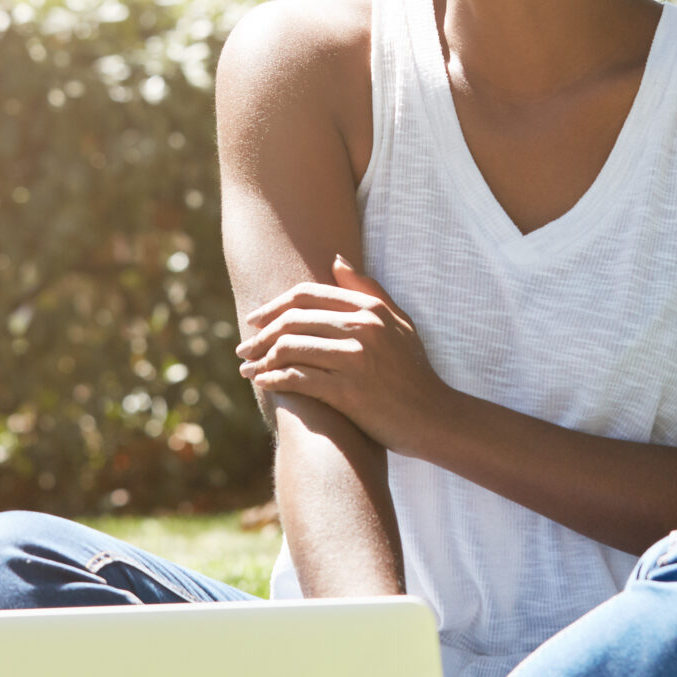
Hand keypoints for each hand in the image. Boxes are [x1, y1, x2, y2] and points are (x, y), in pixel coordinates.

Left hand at [236, 257, 451, 456]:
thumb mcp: (399, 322)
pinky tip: (263, 384)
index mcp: (370, 308)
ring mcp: (355, 359)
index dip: (273, 306)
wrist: (433, 418)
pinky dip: (274, 379)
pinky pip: (298, 378)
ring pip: (290, 348)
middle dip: (260, 335)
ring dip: (261, 359)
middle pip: (292, 320)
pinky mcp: (349, 391)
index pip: (306, 295)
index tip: (255, 320)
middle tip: (243, 348)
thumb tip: (335, 259)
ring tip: (247, 369)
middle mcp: (362, 328)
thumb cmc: (414, 372)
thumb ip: (368, 289)